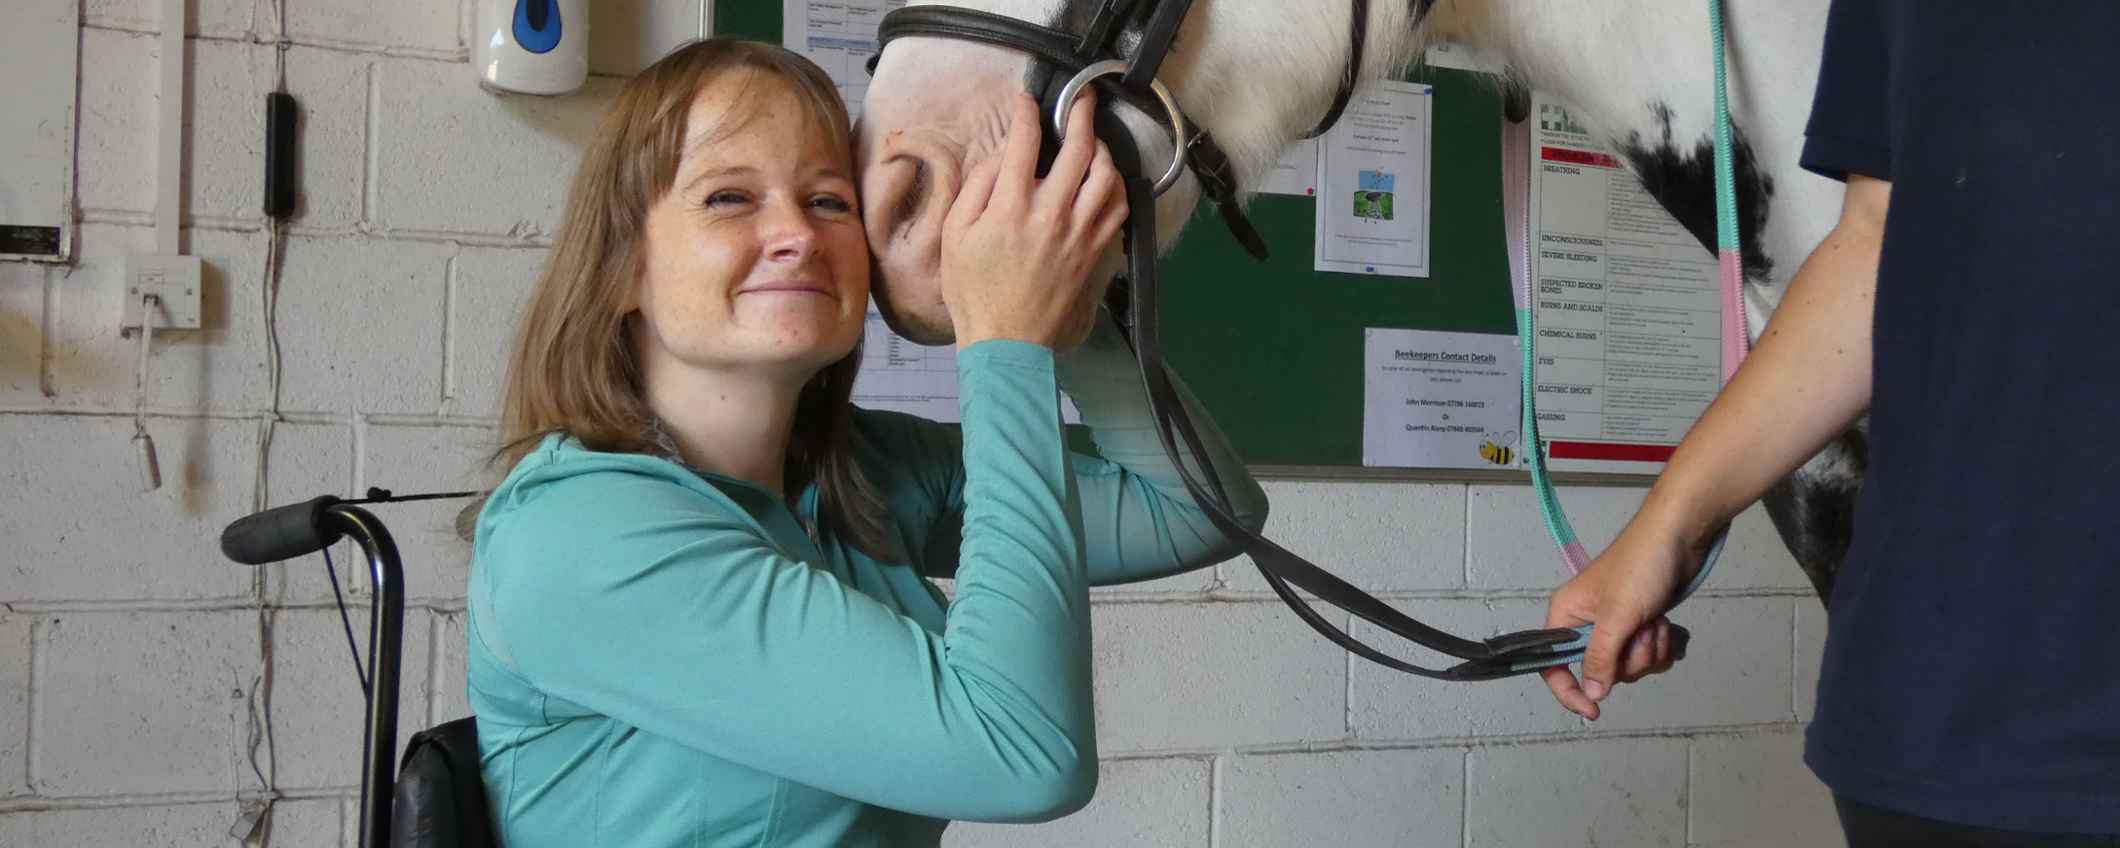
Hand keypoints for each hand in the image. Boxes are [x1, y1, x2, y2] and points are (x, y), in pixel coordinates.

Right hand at [940, 91, 1127, 350]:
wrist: (1007, 342)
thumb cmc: (974, 291)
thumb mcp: (955, 235)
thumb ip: (976, 188)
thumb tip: (1000, 157)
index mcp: (1011, 208)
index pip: (1025, 142)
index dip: (1027, 113)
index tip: (1026, 102)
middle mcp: (1052, 215)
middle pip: (1079, 149)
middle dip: (1082, 113)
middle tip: (1082, 99)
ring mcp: (1080, 234)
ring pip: (1108, 176)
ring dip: (1103, 149)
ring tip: (1094, 141)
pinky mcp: (1096, 252)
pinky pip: (1118, 208)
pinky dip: (1115, 186)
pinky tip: (1105, 181)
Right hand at [1539, 518, 1701, 719]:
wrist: (1680, 536)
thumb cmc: (1641, 567)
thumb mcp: (1617, 615)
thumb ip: (1601, 657)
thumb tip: (1592, 695)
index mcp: (1566, 615)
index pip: (1553, 664)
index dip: (1569, 690)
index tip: (1593, 711)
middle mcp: (1587, 623)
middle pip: (1601, 670)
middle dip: (1629, 659)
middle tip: (1641, 632)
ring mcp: (1616, 626)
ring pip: (1629, 666)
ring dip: (1649, 650)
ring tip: (1656, 621)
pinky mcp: (1640, 625)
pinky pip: (1648, 656)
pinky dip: (1660, 645)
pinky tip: (1666, 624)